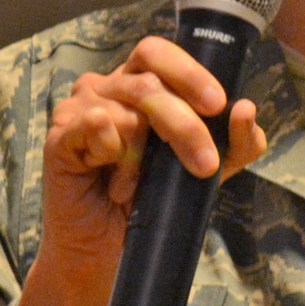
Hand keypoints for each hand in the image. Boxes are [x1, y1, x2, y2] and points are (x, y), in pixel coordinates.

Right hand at [8, 35, 266, 305]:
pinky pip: (96, 126)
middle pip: (150, 82)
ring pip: (128, 111)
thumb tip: (246, 109)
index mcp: (142, 82)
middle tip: (205, 166)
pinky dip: (115, 158)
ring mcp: (79, 107)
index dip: (190, 73)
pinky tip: (111, 182)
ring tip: (139, 187)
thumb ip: (236, 143)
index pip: (160, 53)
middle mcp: (108, 86)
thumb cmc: (154, 201)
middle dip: (185, 124)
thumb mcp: (208, 170)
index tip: (219, 105)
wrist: (107, 252)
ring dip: (146, 158)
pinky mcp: (59, 134)